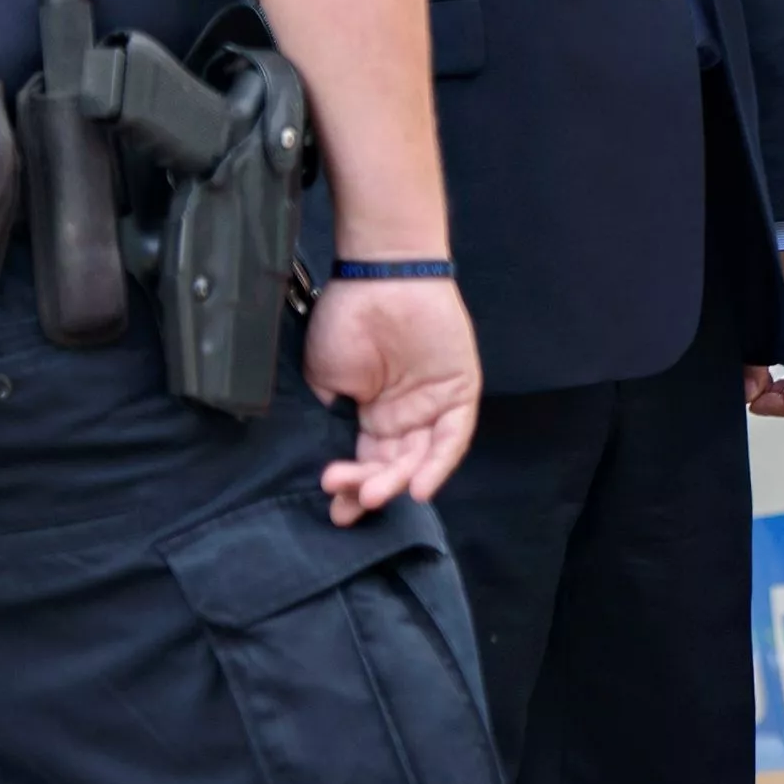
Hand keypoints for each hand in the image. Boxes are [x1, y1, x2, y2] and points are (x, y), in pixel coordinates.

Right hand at [309, 275, 480, 520]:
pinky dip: (438, 463)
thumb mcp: (324, 377)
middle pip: (393, 466)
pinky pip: (454, 436)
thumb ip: (329, 416)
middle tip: (347, 501)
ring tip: (373, 494)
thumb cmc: (346, 319)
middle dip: (369, 489)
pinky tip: (419, 487)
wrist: (378, 277)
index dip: (352, 487)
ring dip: (397, 481)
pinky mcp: (460, 390)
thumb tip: (325, 450)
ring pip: (420, 457)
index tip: (333, 507)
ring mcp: (433, 403)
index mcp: (371, 412)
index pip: (366, 461)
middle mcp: (404, 414)